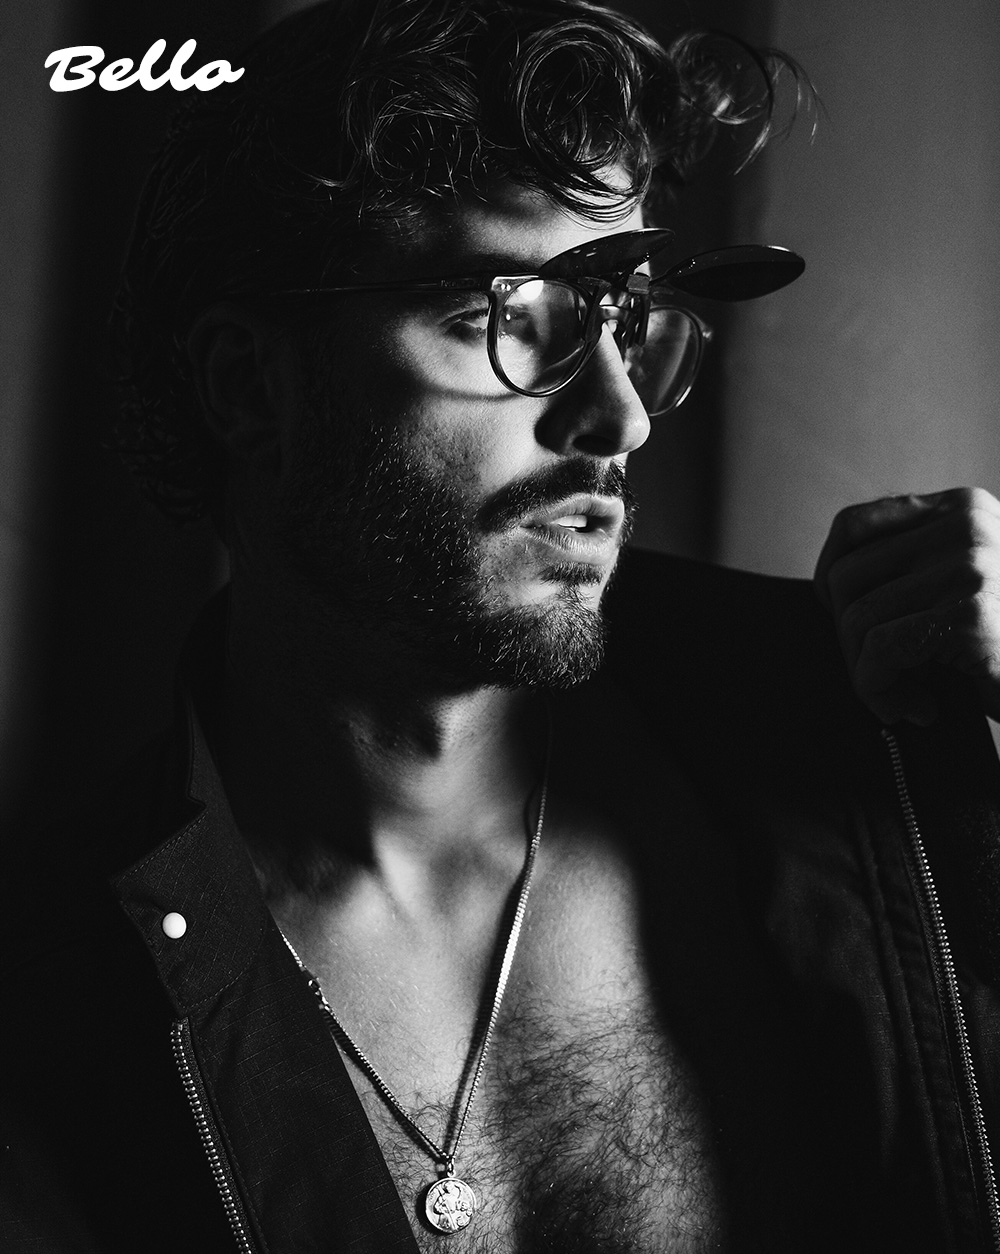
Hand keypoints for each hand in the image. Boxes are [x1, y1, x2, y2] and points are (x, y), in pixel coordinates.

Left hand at [814, 487, 999, 724]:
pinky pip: (878, 653)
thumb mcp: (965, 586)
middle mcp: (965, 525)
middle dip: (848, 639)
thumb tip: (829, 586)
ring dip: (866, 674)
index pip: (854, 524)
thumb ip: (916, 569)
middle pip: (847, 578)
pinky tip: (915, 710)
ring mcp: (968, 567)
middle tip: (881, 678)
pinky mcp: (969, 616)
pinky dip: (878, 692)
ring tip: (904, 700)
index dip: (830, 575)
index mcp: (962, 508)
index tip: (838, 617)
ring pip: (856, 620)